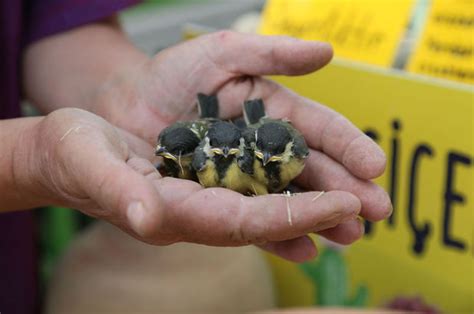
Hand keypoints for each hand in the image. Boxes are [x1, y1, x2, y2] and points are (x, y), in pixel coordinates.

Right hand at [16, 108, 360, 261]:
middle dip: (319, 214)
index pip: (242, 221)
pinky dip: (285, 196)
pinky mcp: (205, 181)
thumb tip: (146, 217)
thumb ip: (116, 191)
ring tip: (360, 205)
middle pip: (267, 218)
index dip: (291, 216)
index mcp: (171, 212)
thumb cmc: (73, 153)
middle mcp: (196, 210)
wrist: (71, 151)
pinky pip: (253, 190)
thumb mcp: (87, 161)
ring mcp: (203, 196)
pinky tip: (317, 198)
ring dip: (313, 205)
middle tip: (372, 210)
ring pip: (267, 203)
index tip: (339, 206)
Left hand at [92, 31, 391, 259]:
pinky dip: (277, 235)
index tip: (374, 165)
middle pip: (310, 171)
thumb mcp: (221, 54)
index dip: (346, 146)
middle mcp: (262, 149)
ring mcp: (242, 178)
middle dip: (345, 189)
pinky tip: (303, 249)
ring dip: (319, 217)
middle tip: (378, 210)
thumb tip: (328, 52)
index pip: (317, 129)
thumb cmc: (171, 75)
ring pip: (287, 199)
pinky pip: (249, 220)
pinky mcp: (217, 201)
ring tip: (351, 233)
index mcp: (272, 112)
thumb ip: (271, 53)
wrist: (122, 105)